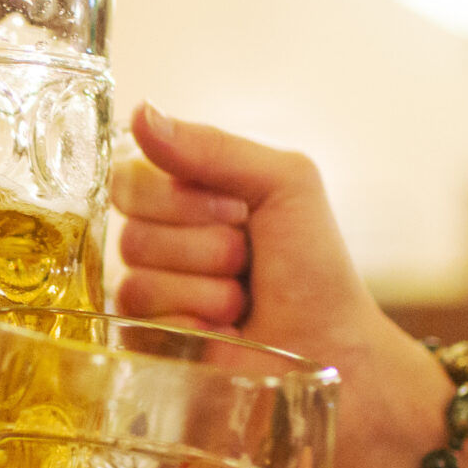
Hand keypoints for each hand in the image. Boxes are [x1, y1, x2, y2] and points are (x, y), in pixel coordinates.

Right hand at [112, 103, 458, 467]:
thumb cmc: (317, 273)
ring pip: (137, 279)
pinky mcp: (148, 348)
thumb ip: (214, 147)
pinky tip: (226, 334)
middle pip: (131, 230)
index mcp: (186, 197)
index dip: (183, 199)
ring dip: (207, 291)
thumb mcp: (285, 184)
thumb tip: (140, 114)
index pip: (131, 177)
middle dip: (204, 247)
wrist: (336, 352)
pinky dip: (196, 326)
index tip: (239, 215)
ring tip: (244, 303)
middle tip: (247, 263)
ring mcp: (150, 299)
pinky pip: (142, 324)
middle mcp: (160, 245)